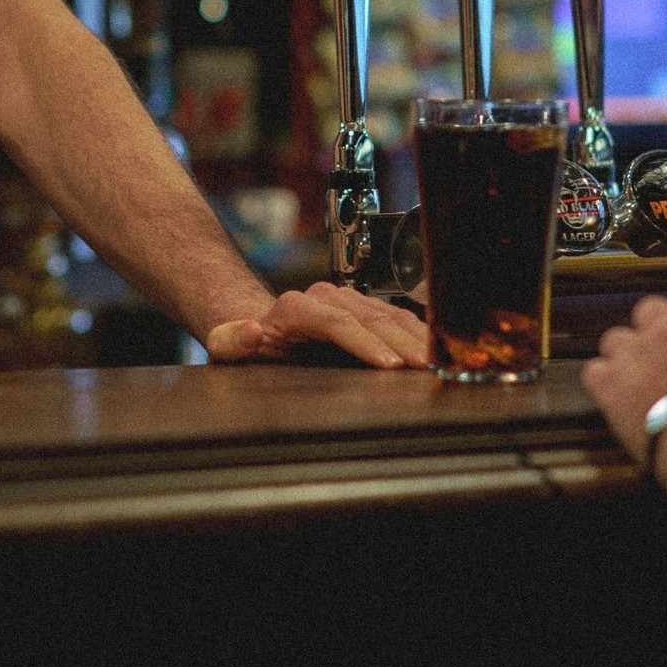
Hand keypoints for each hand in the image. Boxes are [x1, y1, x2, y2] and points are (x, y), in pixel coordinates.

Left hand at [204, 283, 433, 369]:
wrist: (266, 329)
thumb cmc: (248, 344)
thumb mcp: (227, 345)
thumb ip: (231, 340)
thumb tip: (249, 329)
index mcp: (296, 306)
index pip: (337, 322)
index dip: (365, 343)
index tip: (388, 365)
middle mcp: (327, 296)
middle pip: (371, 318)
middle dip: (401, 345)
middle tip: (425, 370)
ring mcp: (351, 300)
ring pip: (390, 315)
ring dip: (416, 339)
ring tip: (439, 363)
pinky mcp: (368, 309)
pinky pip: (399, 319)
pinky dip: (419, 335)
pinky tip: (438, 351)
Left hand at [582, 282, 666, 458]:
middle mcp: (666, 333)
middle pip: (651, 309)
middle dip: (657, 326)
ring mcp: (634, 357)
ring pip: (616, 338)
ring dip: (625, 354)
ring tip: (639, 376)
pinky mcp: (611, 386)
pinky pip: (594, 372)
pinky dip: (603, 382)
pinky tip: (615, 395)